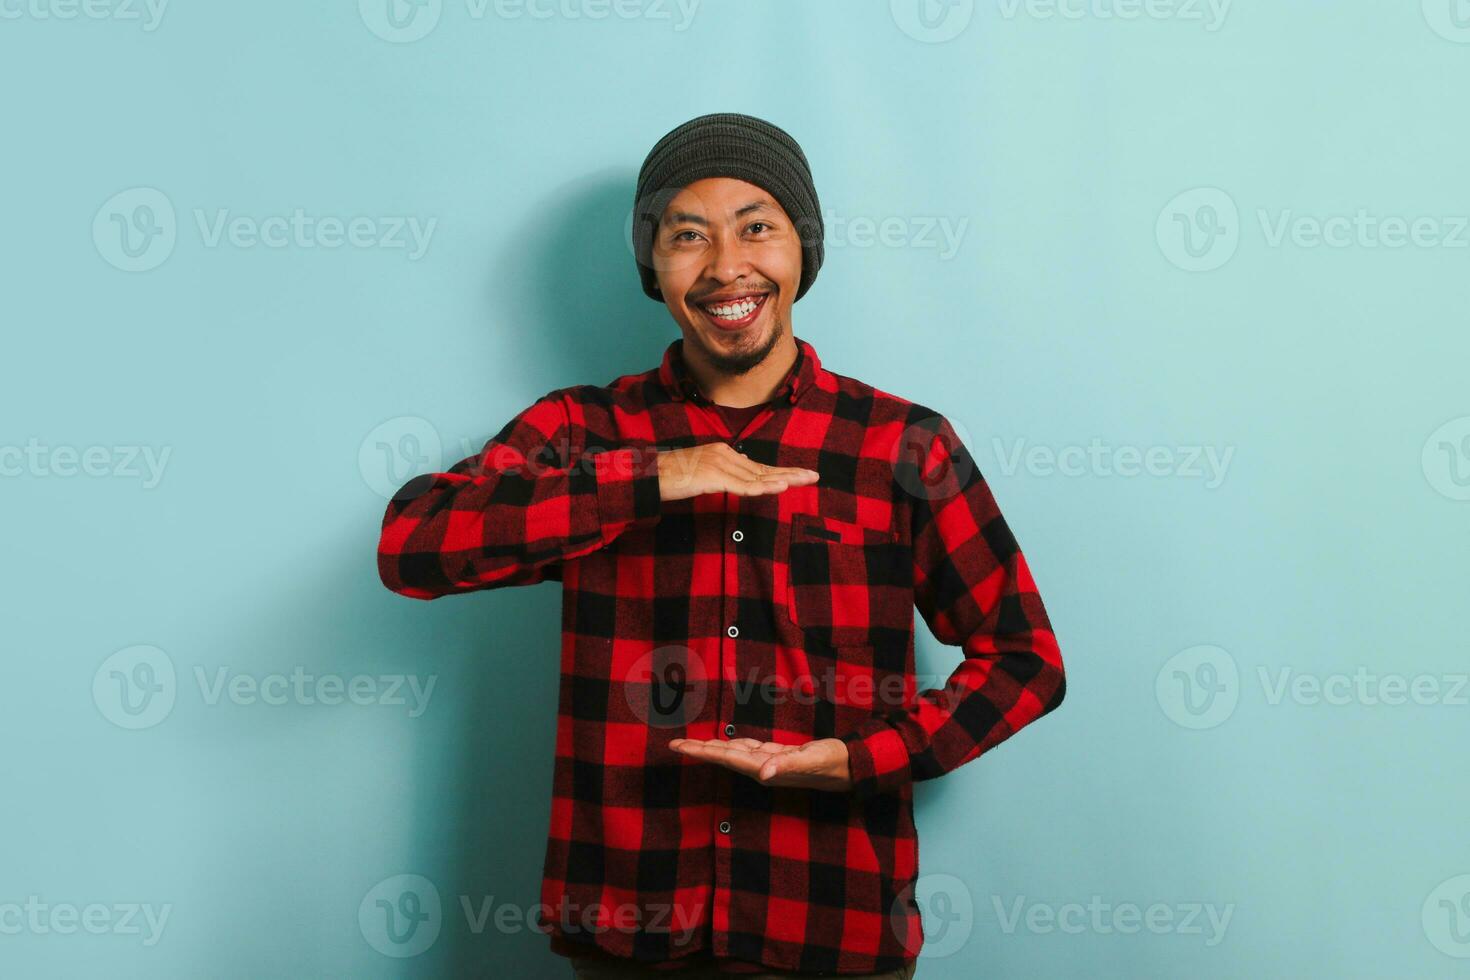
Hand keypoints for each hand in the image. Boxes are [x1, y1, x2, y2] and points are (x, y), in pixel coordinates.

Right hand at [656, 443, 818, 501]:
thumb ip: (723, 475)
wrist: (649, 474)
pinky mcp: (713, 476)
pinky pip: (743, 485)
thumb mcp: (702, 474)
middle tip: (814, 476)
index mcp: (723, 453)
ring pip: (757, 476)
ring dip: (783, 479)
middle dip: (790, 472)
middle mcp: (725, 454)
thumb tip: (741, 479)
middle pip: (763, 468)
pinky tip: (780, 487)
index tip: (800, 475)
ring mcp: (720, 464)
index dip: (780, 472)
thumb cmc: (671, 477)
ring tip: (805, 480)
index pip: (758, 466)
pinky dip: (763, 488)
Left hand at [668, 736, 851, 791]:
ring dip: (713, 748)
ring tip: (693, 743)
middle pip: (724, 757)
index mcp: (765, 768)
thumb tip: (763, 773)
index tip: (678, 747)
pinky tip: (726, 743)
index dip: (702, 752)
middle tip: (674, 743)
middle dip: (699, 750)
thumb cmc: (832, 764)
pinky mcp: (778, 756)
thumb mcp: (812, 761)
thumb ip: (788, 765)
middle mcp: (763, 767)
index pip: (726, 759)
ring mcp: (770, 762)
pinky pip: (749, 749)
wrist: (850, 767)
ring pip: (734, 753)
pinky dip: (734, 744)